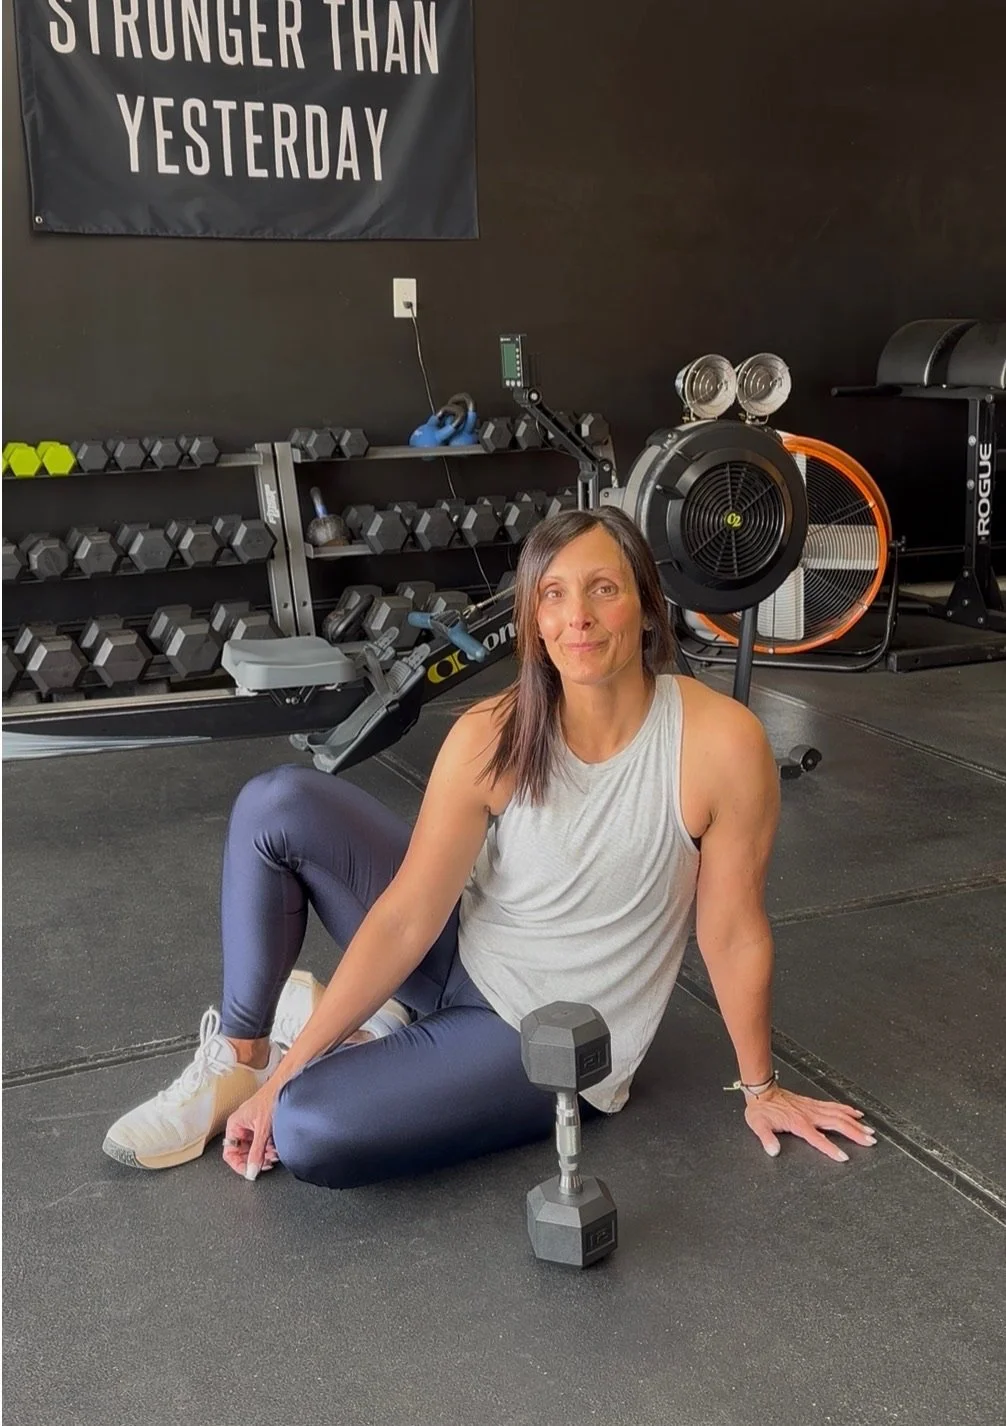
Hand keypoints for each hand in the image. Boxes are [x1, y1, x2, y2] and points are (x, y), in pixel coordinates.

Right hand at [222, 1084, 281, 1180]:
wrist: (286, 1085)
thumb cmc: (271, 1098)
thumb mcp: (263, 1130)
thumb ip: (256, 1152)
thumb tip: (251, 1171)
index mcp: (234, 1126)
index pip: (230, 1153)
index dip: (239, 1165)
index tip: (250, 1172)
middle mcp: (241, 1127)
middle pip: (244, 1153)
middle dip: (255, 1160)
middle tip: (266, 1163)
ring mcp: (252, 1127)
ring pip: (255, 1150)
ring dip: (264, 1155)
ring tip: (273, 1154)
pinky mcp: (263, 1127)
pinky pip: (263, 1144)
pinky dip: (269, 1149)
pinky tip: (276, 1148)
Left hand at [743, 1086, 876, 1161]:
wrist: (762, 1091)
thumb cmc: (761, 1109)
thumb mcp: (759, 1125)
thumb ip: (767, 1139)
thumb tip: (773, 1151)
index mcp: (799, 1123)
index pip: (818, 1139)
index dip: (831, 1149)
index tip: (844, 1157)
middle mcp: (810, 1115)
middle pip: (837, 1124)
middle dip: (855, 1134)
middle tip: (870, 1141)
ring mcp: (813, 1108)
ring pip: (839, 1115)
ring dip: (855, 1123)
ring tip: (869, 1130)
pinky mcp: (813, 1103)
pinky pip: (833, 1106)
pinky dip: (846, 1109)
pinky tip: (856, 1113)